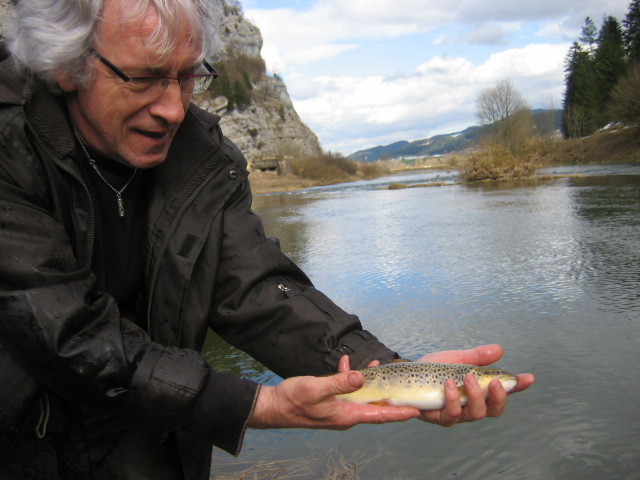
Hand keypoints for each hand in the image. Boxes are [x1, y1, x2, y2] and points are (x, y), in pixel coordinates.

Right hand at [247, 371, 419, 429]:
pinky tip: (345, 363)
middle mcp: (346, 415)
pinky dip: (348, 377)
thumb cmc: (293, 400)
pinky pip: (346, 390)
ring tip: (377, 363)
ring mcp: (338, 409)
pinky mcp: (330, 402)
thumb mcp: (317, 388)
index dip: (398, 413)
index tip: (415, 411)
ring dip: (369, 381)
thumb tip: (362, 377)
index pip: (379, 414)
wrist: (274, 407)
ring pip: (361, 395)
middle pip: (374, 405)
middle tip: (403, 382)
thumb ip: (340, 383)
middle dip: (388, 393)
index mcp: (347, 415)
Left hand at [339, 344, 534, 427]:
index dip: (517, 388)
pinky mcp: (435, 416)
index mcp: (478, 393)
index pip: (502, 393)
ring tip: (467, 378)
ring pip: (472, 415)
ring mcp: (453, 414)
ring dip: (473, 397)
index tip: (529, 377)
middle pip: (492, 411)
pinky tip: (449, 385)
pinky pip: (448, 414)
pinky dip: (451, 399)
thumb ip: (477, 357)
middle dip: (496, 397)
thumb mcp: (456, 359)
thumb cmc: (433, 369)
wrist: (404, 373)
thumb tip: (499, 350)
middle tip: (491, 381)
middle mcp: (469, 407)